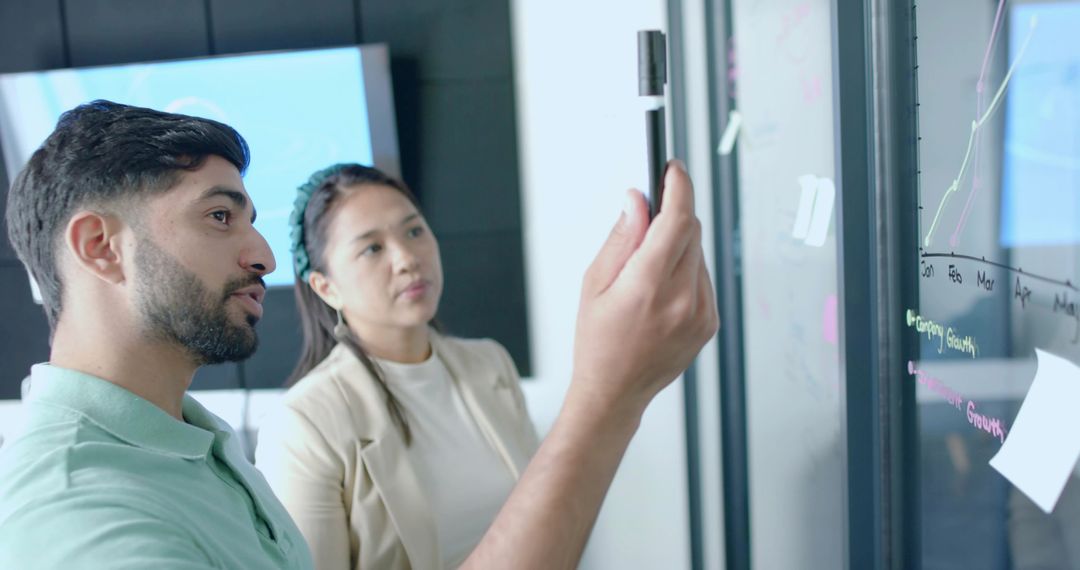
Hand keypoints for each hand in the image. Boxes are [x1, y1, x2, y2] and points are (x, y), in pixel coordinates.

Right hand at [571, 160, 718, 414]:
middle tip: (648, 215)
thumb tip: (638, 200)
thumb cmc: (597, 341)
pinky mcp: (710, 322)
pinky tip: (660, 290)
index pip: (677, 220)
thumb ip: (622, 237)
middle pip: (691, 231)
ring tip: (646, 270)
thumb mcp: (595, 283)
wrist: (614, 392)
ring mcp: (701, 313)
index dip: (678, 186)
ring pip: (698, 253)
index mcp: (648, 286)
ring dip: (677, 246)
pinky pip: (702, 277)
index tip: (673, 168)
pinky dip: (685, 271)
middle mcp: (682, 299)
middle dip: (672, 215)